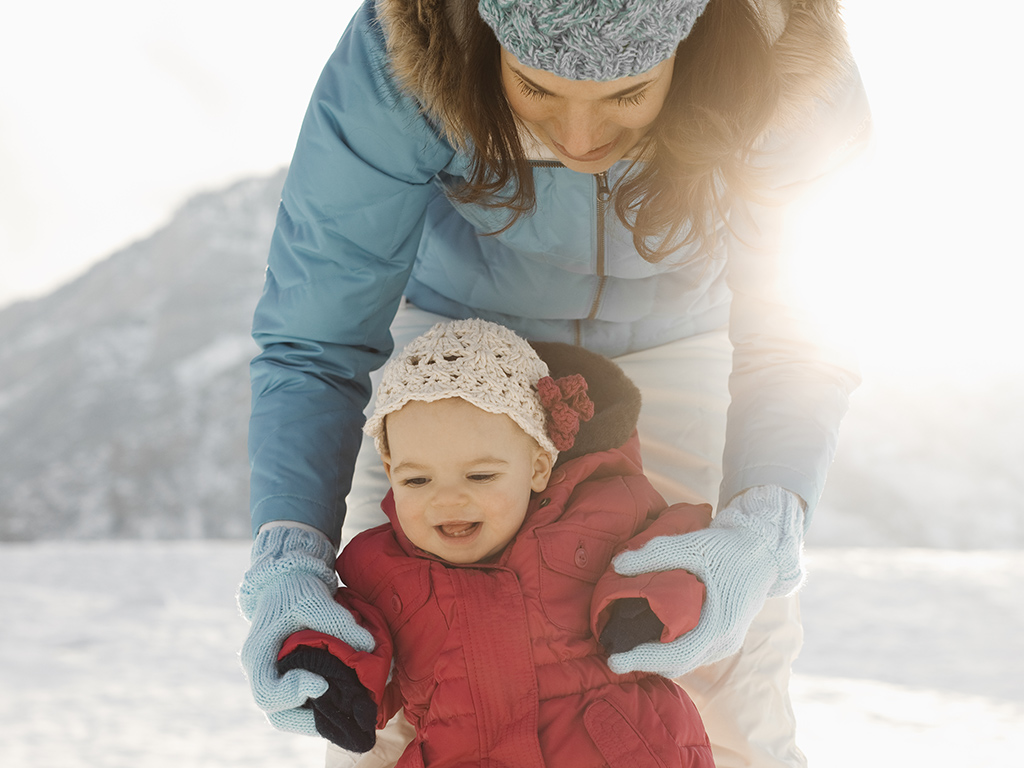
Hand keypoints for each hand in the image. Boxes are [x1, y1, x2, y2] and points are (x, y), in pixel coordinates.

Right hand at [237, 525, 374, 734]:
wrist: (289, 582)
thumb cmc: (296, 590)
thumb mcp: (314, 600)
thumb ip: (339, 622)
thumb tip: (369, 646)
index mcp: (258, 656)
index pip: (267, 692)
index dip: (293, 694)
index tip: (322, 682)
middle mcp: (263, 673)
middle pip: (278, 715)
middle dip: (311, 720)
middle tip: (343, 714)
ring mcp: (275, 679)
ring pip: (290, 715)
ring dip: (319, 719)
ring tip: (350, 714)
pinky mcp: (290, 679)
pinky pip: (302, 705)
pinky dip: (323, 708)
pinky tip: (347, 702)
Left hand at [607, 485, 804, 677]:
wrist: (763, 550)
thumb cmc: (729, 548)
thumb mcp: (692, 545)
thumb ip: (655, 554)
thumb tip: (617, 565)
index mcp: (719, 626)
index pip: (676, 655)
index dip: (644, 660)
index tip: (615, 660)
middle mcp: (724, 642)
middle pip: (678, 665)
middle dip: (645, 663)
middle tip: (614, 655)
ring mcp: (726, 642)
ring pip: (686, 662)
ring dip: (658, 659)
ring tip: (628, 648)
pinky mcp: (724, 637)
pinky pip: (694, 653)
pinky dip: (671, 651)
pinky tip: (651, 639)